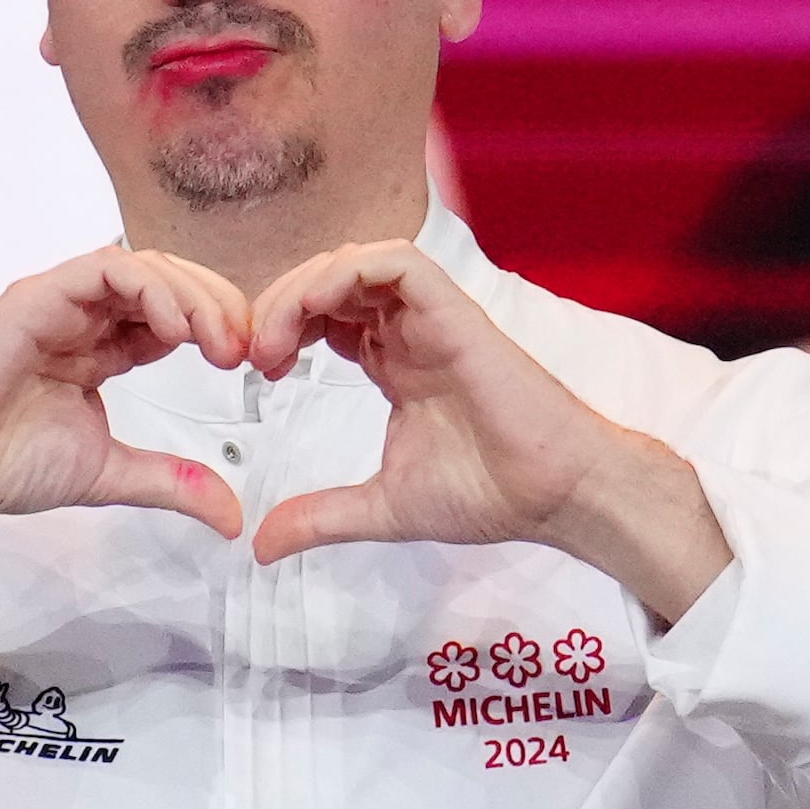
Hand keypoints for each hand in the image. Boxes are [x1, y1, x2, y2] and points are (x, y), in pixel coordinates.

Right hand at [0, 246, 256, 574]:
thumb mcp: (108, 473)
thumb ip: (170, 482)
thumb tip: (231, 515)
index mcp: (98, 347)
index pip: (174, 314)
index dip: (219, 328)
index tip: (251, 369)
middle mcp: (80, 315)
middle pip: (169, 280)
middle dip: (218, 307)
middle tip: (247, 353)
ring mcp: (57, 302)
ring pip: (143, 265)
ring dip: (193, 294)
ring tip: (219, 342)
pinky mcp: (35, 297)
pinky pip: (105, 268)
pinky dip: (150, 287)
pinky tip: (174, 327)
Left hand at [240, 241, 733, 623]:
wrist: (555, 494)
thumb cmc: (490, 494)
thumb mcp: (381, 508)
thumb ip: (321, 517)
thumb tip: (262, 545)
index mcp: (397, 364)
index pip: (328, 317)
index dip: (284, 329)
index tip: (258, 372)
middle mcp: (412, 333)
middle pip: (331, 282)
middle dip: (280, 305)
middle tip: (254, 356)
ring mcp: (434, 318)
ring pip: (356, 263)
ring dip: (304, 287)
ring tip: (275, 340)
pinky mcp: (456, 311)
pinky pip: (397, 263)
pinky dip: (346, 272)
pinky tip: (313, 310)